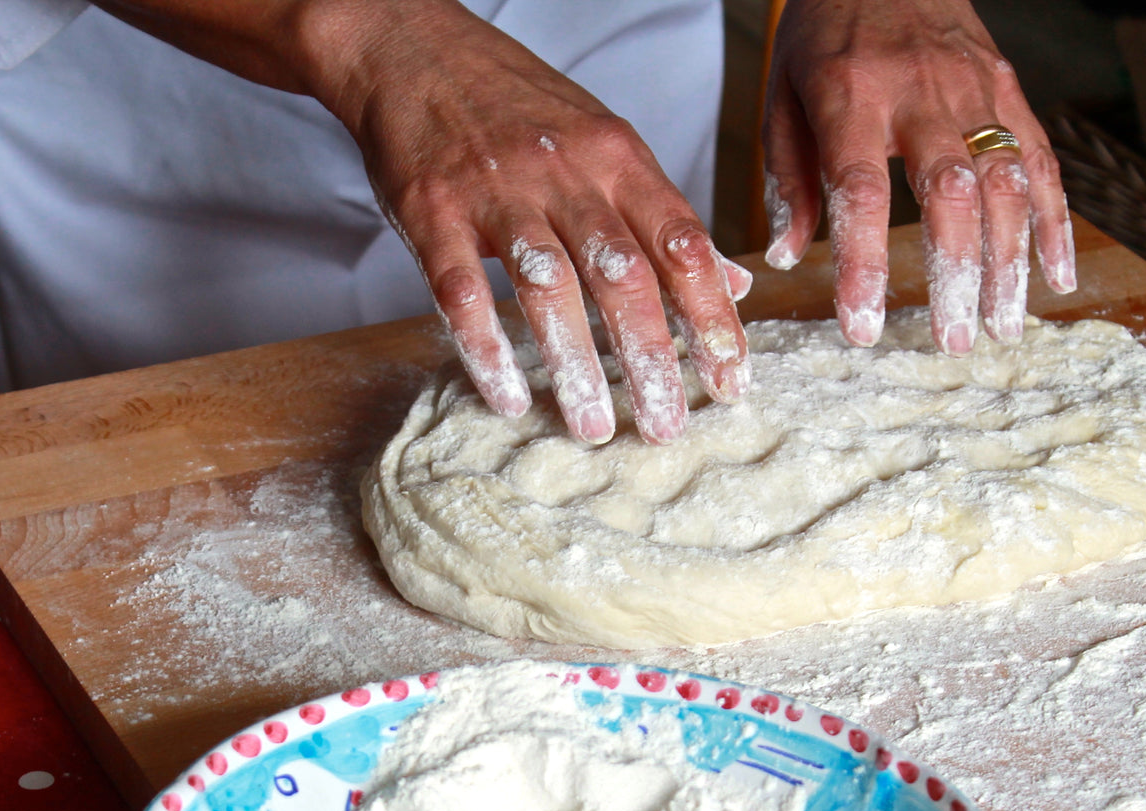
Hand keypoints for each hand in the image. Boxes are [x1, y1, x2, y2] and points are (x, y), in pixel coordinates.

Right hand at [99, 0, 750, 444]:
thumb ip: (664, 217)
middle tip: (666, 427)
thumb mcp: (608, 145)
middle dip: (651, 358)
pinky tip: (509, 398)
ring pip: (547, 286)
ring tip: (593, 428)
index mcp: (618, 159)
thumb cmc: (520, 106)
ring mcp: (497, 191)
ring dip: (574, 364)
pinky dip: (485, 348)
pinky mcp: (433, 210)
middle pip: (623, 275)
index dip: (712, 316)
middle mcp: (565, 174)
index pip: (683, 243)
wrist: (414, 48)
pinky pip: (460, 289)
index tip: (731, 378)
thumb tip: (730, 282)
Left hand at [762, 0, 1076, 353]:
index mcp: (851, 93)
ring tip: (1003, 326)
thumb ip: (789, 176)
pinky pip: (1041, 159)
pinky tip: (1057, 276)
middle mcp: (921, 91)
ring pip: (1005, 181)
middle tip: (954, 341)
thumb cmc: (826, 35)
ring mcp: (974, 88)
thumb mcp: (784, 95)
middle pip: (949, 191)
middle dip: (956, 272)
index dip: (864, 262)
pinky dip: (1055, 220)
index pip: (860, 190)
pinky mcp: (1008, 88)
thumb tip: (788, 256)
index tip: (862, 327)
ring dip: (1010, 261)